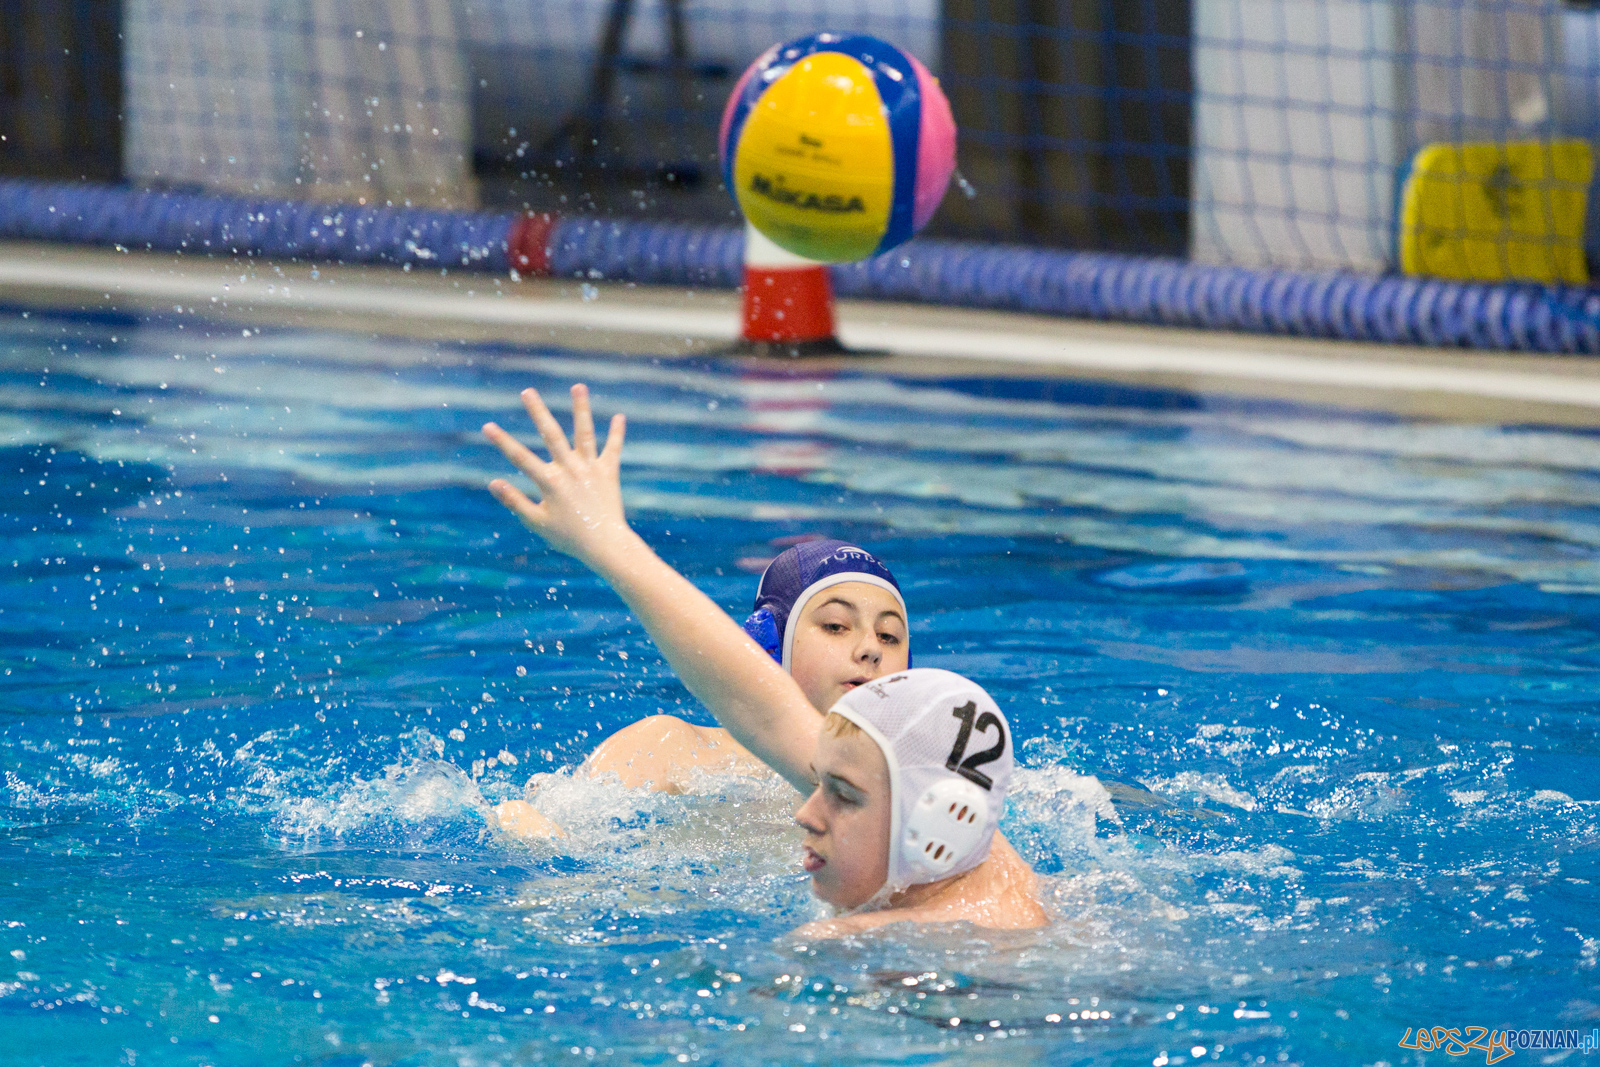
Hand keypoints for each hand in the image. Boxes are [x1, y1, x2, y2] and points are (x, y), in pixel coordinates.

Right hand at [482, 384, 630, 565]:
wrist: (605, 544)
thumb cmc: (568, 537)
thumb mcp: (536, 522)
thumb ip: (515, 501)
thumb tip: (493, 483)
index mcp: (550, 482)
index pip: (520, 458)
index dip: (502, 442)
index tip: (487, 426)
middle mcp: (570, 469)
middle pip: (551, 434)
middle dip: (538, 411)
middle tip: (527, 391)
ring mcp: (591, 468)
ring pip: (585, 432)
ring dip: (581, 408)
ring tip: (578, 386)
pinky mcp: (609, 472)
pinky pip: (613, 449)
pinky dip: (617, 433)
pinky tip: (619, 416)